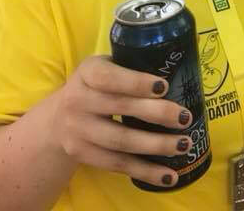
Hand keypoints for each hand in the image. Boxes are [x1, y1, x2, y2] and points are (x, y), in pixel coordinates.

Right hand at [50, 56, 193, 187]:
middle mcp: (77, 100)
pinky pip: (117, 165)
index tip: (164, 86)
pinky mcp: (82, 154)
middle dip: (157, 113)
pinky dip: (145, 172)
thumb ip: (132, 67)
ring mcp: (77, 130)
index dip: (136, 82)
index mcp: (88, 72)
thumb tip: (181, 73)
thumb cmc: (98, 86)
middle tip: (185, 118)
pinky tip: (169, 176)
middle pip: (120, 108)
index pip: (110, 77)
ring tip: (183, 144)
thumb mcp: (106, 67)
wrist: (58, 118)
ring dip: (156, 145)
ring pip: (121, 141)